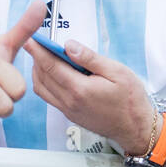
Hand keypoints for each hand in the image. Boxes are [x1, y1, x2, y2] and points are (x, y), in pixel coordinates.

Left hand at [23, 38, 156, 155]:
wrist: (135, 128)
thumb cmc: (130, 100)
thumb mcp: (117, 72)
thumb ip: (90, 58)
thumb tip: (69, 45)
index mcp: (80, 89)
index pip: (51, 66)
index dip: (38, 50)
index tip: (30, 39)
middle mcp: (69, 102)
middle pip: (42, 77)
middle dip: (36, 58)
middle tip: (37, 44)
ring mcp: (68, 110)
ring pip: (42, 88)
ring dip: (38, 72)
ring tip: (44, 57)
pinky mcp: (70, 115)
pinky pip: (49, 97)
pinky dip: (45, 83)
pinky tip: (54, 73)